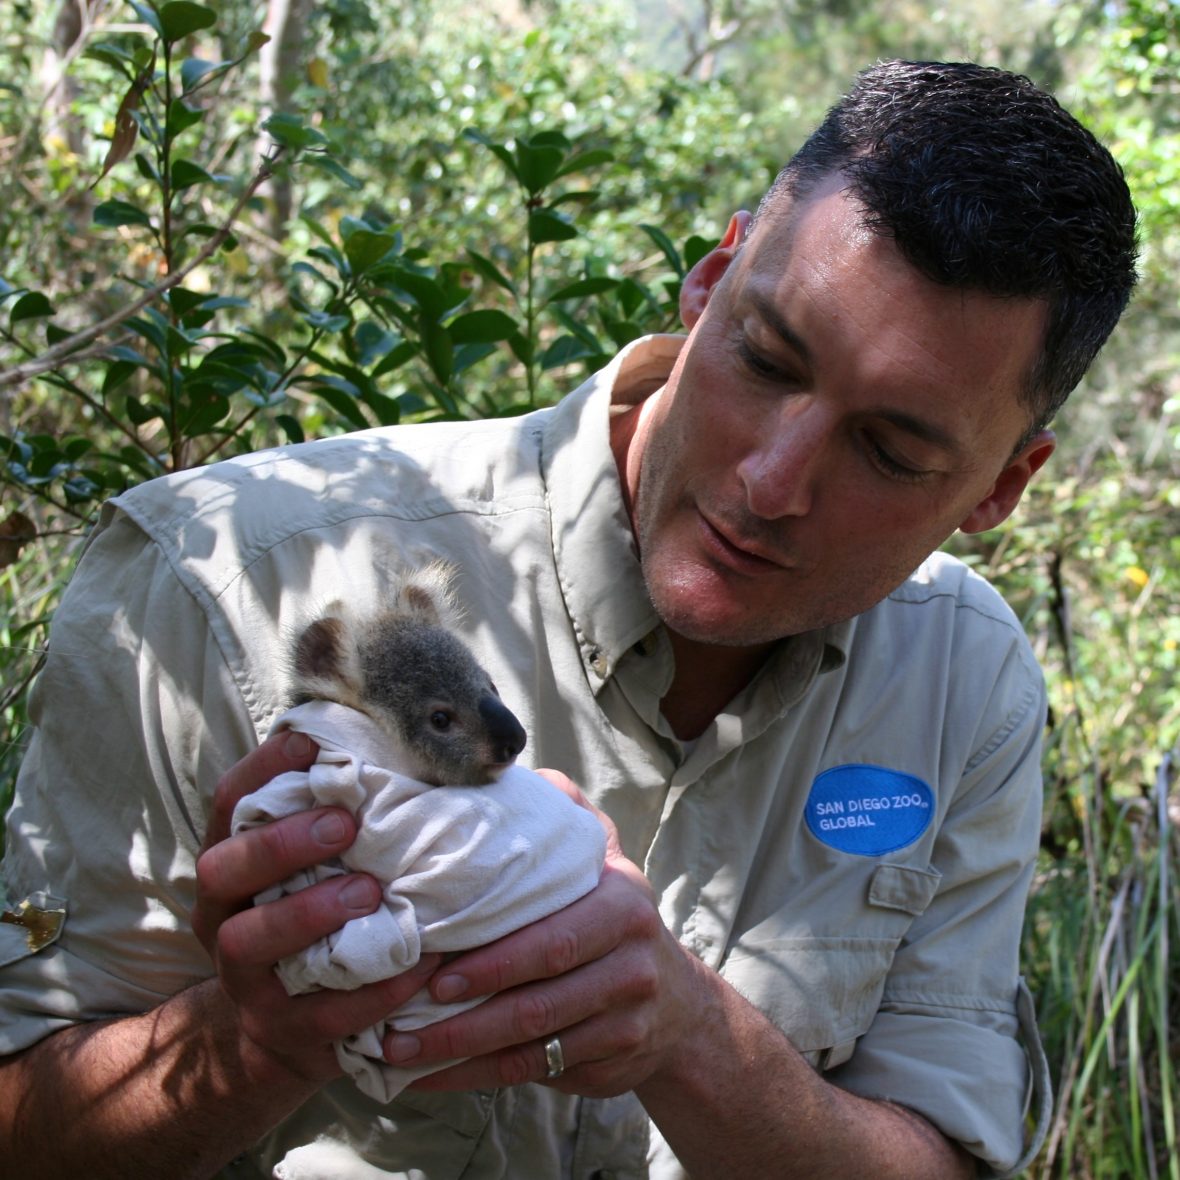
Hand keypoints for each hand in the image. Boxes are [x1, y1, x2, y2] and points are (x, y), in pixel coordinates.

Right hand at [191, 730, 441, 1083]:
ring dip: (309, 912)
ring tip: (369, 892)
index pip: (228, 803)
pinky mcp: (282, 1029)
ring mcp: (243, 978)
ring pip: (249, 940)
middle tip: (343, 823)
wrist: (284, 1033)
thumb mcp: (309, 869)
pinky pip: (321, 1014)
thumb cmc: (314, 919)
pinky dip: (371, 990)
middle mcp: (221, 915)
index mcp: (231, 864)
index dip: (262, 769)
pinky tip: (416, 966)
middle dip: (280, 842)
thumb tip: (399, 746)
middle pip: (223, 868)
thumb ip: (335, 817)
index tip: (308, 742)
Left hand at [384, 770, 708, 1094]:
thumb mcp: (603, 856)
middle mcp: (632, 965)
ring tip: (398, 1053)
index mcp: (623, 905)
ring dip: (461, 1055)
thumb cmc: (611, 916)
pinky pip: (536, 1076)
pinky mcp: (611, 1067)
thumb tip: (506, 770)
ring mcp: (626, 1023)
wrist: (679, 1005)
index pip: (554, 936)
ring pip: (533, 1048)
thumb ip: (563, 813)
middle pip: (539, 1001)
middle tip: (399, 1024)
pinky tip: (432, 1079)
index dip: (494, 959)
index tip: (433, 972)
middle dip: (465, 1017)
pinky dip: (479, 1079)